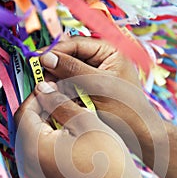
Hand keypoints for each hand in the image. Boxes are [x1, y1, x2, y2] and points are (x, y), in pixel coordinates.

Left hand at [14, 81, 151, 177]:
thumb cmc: (106, 160)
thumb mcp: (85, 122)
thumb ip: (59, 102)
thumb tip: (43, 89)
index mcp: (33, 147)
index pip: (24, 112)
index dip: (37, 96)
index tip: (52, 87)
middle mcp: (28, 164)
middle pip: (27, 127)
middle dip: (41, 110)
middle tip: (61, 99)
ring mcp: (37, 176)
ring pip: (34, 141)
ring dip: (47, 125)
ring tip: (68, 116)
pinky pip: (42, 155)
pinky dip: (51, 141)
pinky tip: (69, 136)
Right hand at [40, 37, 166, 166]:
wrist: (139, 133)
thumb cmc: (126, 109)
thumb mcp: (98, 86)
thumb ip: (73, 70)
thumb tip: (46, 58)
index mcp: (110, 50)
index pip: (76, 44)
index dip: (55, 51)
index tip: (37, 61)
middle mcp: (104, 59)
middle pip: (71, 56)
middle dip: (55, 66)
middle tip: (39, 77)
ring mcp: (98, 74)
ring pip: (70, 71)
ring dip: (58, 79)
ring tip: (46, 88)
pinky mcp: (93, 89)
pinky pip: (74, 84)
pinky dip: (64, 89)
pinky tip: (56, 96)